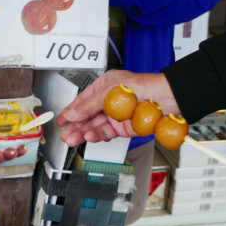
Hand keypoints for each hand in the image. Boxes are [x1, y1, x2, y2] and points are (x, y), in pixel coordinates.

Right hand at [56, 70, 180, 144]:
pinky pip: (107, 133)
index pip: (82, 101)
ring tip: (73, 139)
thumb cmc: (141, 86)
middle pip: (88, 116)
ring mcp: (117, 115)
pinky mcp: (124, 127)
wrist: (164, 99)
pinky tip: (89, 137)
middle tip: (65, 135)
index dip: (71, 111)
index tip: (61, 120)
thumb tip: (72, 113)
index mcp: (104, 86)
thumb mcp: (107, 92)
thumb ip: (88, 105)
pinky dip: (98, 135)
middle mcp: (109, 101)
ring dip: (83, 133)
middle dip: (75, 126)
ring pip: (96, 126)